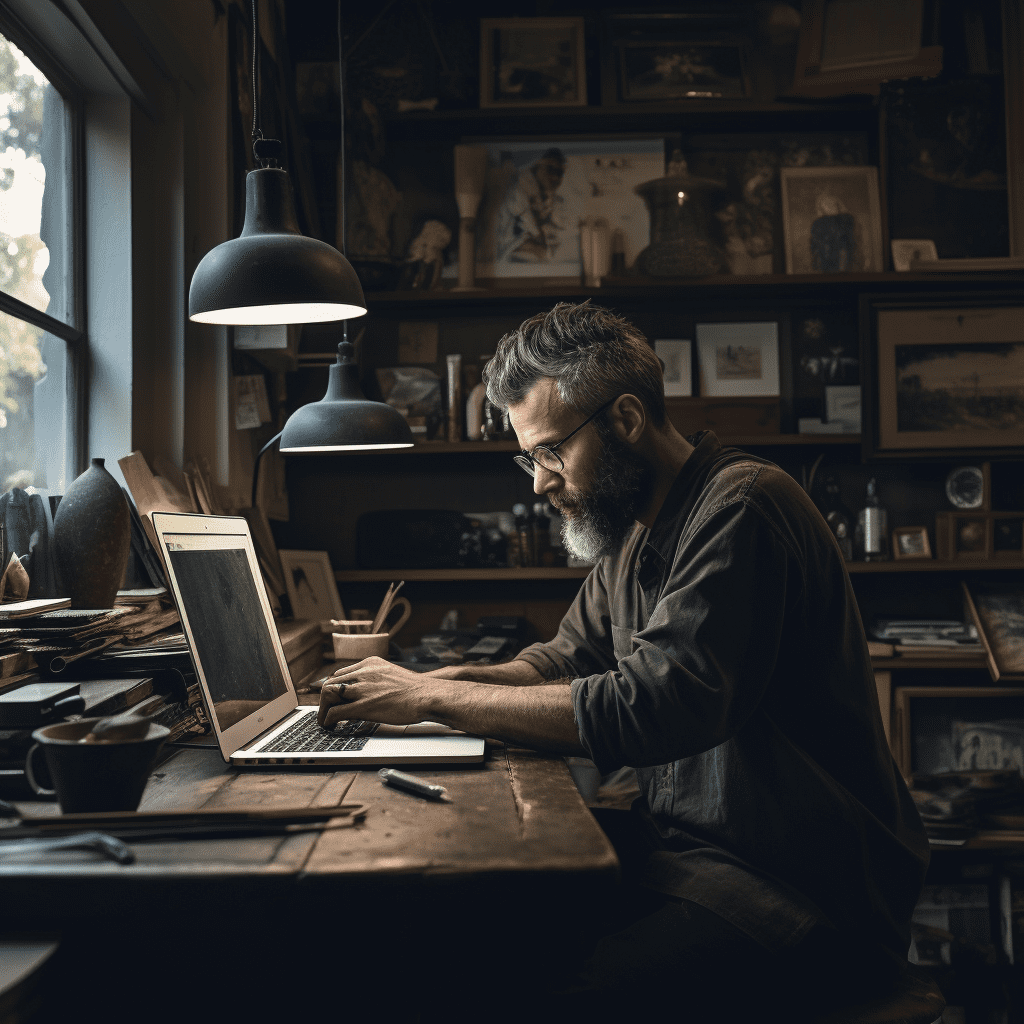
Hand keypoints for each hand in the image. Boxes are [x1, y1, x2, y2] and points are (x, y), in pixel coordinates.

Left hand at [316, 657, 439, 728]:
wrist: (427, 696)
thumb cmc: (415, 690)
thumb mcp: (391, 675)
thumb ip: (376, 679)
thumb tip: (368, 691)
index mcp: (370, 663)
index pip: (341, 673)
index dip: (335, 687)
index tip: (334, 697)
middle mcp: (364, 672)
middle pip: (331, 681)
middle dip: (326, 698)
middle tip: (326, 710)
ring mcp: (363, 688)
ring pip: (328, 694)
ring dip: (323, 709)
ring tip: (324, 719)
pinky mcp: (364, 706)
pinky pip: (336, 711)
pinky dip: (328, 719)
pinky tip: (330, 725)